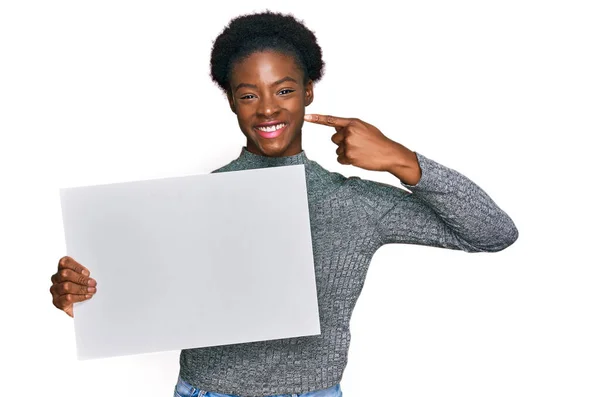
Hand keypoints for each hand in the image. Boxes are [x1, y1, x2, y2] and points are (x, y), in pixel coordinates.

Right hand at [50, 256, 96, 316]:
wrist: (81, 306)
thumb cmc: (85, 287)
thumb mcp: (86, 277)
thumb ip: (87, 273)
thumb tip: (95, 272)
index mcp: (63, 268)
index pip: (65, 262)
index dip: (76, 266)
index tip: (87, 273)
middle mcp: (56, 278)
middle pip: (65, 274)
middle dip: (81, 279)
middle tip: (93, 283)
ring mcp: (55, 290)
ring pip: (66, 286)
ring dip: (81, 288)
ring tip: (92, 290)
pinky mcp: (57, 301)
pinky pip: (67, 298)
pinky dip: (79, 297)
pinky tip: (87, 296)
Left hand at [304, 113, 421, 183]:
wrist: (389, 154)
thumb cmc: (378, 141)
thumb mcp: (365, 127)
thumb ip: (350, 126)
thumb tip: (336, 126)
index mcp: (353, 122)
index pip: (331, 120)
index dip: (317, 119)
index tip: (306, 117)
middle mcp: (349, 132)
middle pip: (334, 138)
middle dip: (343, 142)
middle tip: (358, 145)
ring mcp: (349, 144)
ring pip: (338, 149)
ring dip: (347, 152)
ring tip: (361, 151)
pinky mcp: (349, 156)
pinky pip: (340, 159)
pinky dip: (347, 160)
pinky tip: (359, 158)